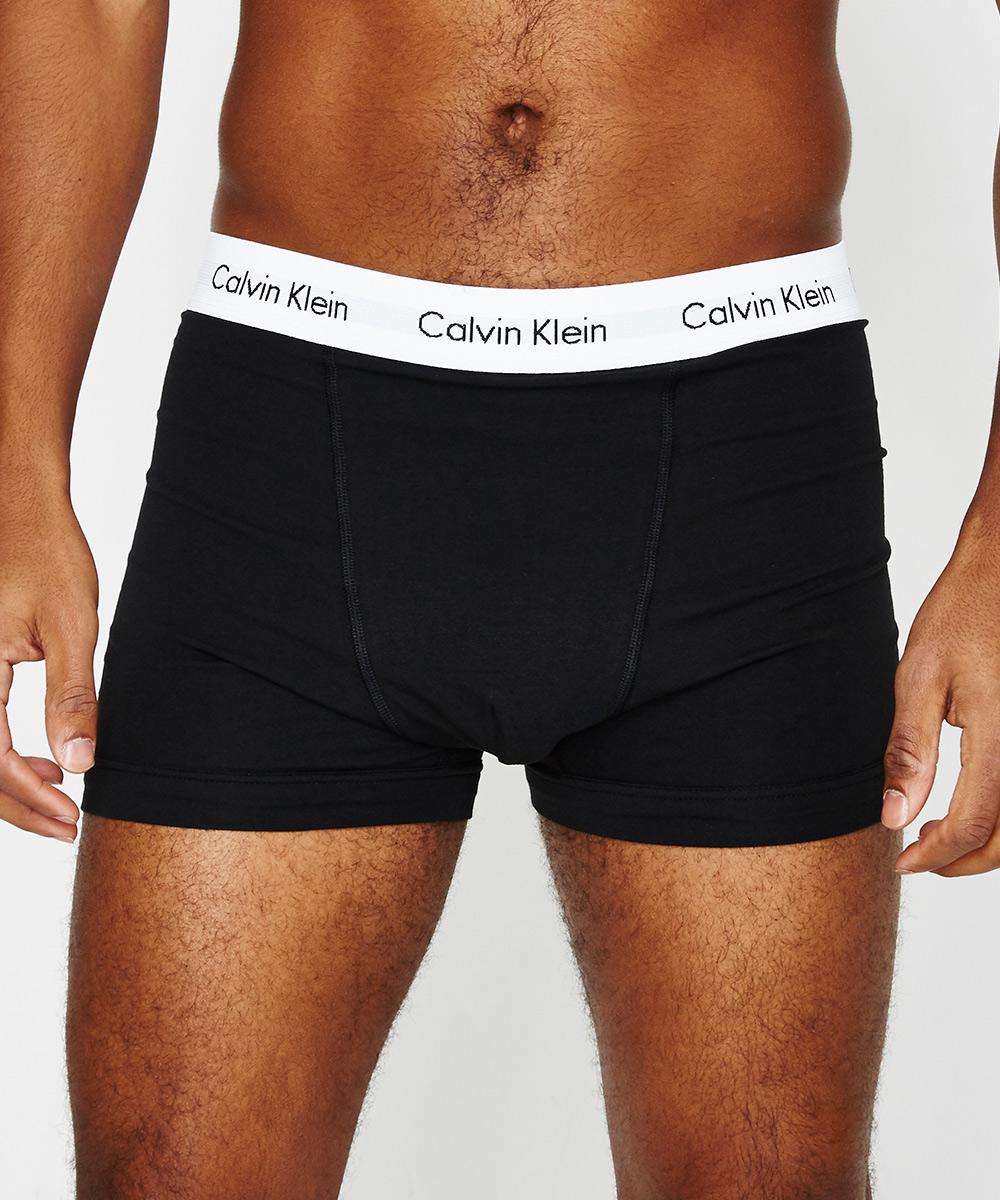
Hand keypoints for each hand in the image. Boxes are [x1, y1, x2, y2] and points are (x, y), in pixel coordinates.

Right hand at [0, 487, 97, 841]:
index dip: (27, 800)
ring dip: (5, 784)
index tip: (69, 818)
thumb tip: (79, 762)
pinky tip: (38, 762)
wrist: (17, 504)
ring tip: (55, 795)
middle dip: (16, 806)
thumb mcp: (70, 624)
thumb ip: (72, 695)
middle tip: (65, 825)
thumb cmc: (45, 552)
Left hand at [882, 530, 999, 875]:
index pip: (975, 823)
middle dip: (965, 860)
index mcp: (999, 736)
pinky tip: (972, 801)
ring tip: (940, 832)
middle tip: (920, 855)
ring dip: (988, 840)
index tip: (903, 859)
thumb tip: (894, 815)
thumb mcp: (919, 677)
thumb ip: (909, 751)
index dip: (937, 854)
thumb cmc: (962, 614)